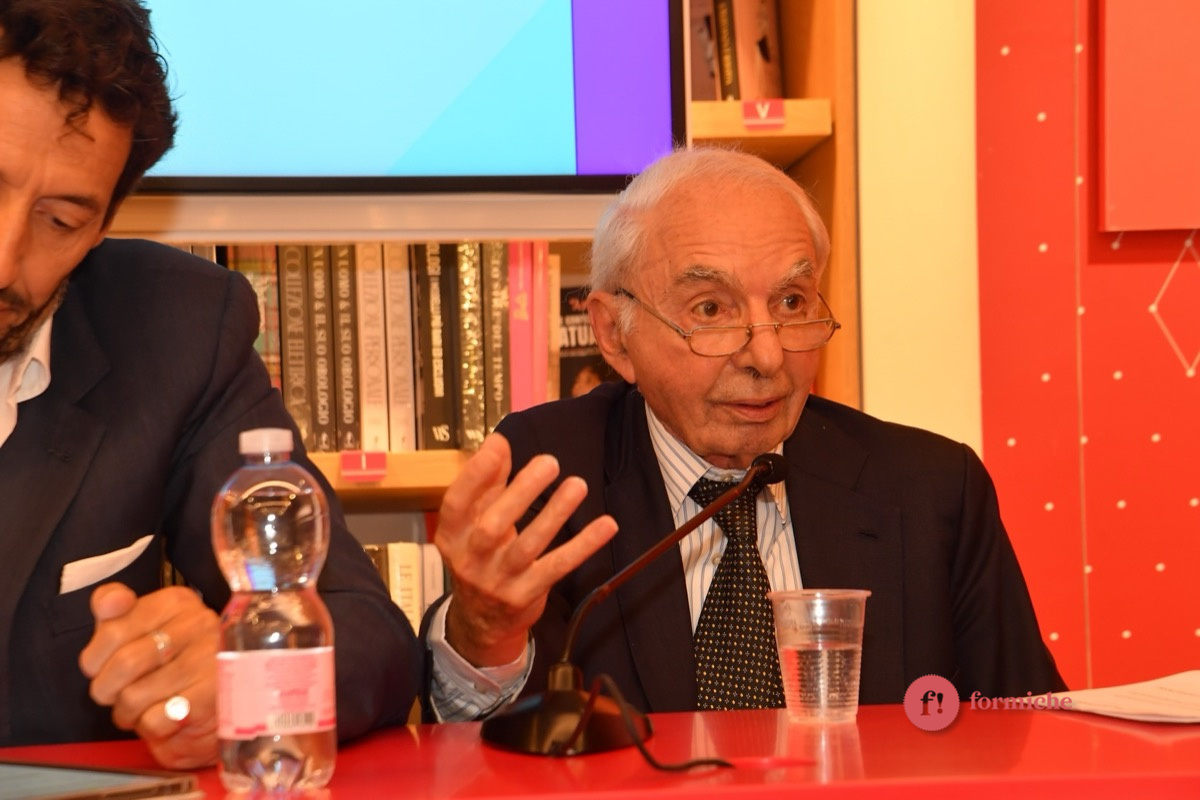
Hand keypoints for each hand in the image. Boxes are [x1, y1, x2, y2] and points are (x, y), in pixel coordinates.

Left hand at [79, 583, 220, 768]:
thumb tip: (111, 601)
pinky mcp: (213, 696)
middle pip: (123, 665)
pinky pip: (154, 720)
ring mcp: (209, 659)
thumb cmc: (172, 658)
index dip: (95, 659)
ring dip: (129, 712)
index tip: (104, 665)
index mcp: (175, 602)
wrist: (232, 691)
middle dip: (108, 689)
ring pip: (134, 697)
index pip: (111, 632)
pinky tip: (164, 717)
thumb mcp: (142, 626)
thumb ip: (115, 610)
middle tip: (120, 692)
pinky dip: (150, 727)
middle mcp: (197, 624)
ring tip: (144, 706)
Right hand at [437, 432, 617, 666]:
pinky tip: (605, 525)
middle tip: (549, 462)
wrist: (480, 623)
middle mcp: (470, 560)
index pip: (457, 503)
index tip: (499, 445)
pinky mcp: (525, 595)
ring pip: (528, 546)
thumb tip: (499, 443)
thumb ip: (486, 485)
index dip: (476, 474)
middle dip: (521, 492)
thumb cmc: (480, 558)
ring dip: (554, 514)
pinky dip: (583, 545)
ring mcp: (498, 581)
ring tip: (577, 485)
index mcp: (452, 536)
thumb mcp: (473, 525)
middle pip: (493, 525)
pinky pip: (558, 567)